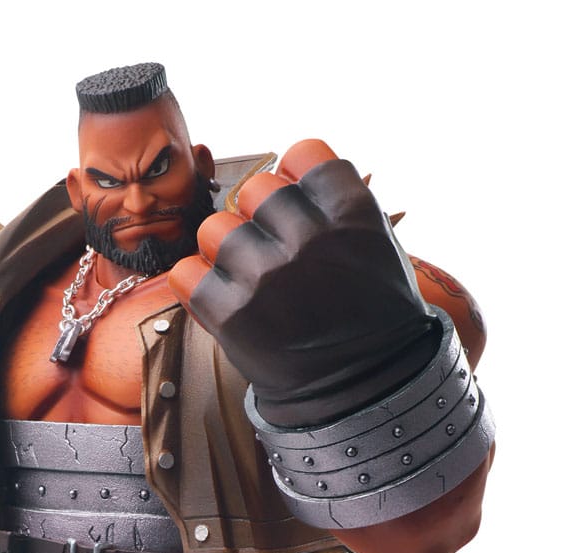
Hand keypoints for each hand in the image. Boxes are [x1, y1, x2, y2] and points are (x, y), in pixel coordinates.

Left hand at [169, 140, 437, 426]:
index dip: (295, 179)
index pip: (300, 154)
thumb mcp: (376, 245)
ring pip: (215, 229)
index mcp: (350, 212)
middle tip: (274, 253)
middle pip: (254, 189)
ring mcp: (264, 275)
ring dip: (227, 253)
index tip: (299, 207)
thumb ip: (333, 204)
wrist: (358, 388)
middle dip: (259, 217)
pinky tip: (224, 300)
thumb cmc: (369, 314)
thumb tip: (287, 173)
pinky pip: (186, 271)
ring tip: (251, 283)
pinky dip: (197, 284)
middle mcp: (306, 237)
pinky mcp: (228, 312)